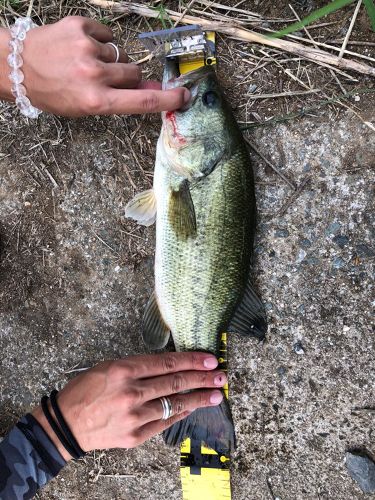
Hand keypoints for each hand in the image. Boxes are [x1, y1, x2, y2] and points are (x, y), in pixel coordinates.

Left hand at [0, 16, 189, 115]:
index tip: (184, 97)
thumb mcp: (85, 108)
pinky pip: (107, 36)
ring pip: (121, 55)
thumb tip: (152, 89)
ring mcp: (87, 49)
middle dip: (126, 77)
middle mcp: (94, 76)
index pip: (143, 101)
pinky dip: (99, 42)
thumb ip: (120, 99)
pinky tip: (81, 48)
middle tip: (106, 80)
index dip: (168, 100)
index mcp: (96, 102)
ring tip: (86, 63)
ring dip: (111, 60)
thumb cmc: (52, 93)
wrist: (17, 67)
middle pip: (133, 73)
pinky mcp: (81, 27)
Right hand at [32, 352, 225, 460]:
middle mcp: (131, 393)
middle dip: (203, 378)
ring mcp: (134, 417)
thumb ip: (139, 367)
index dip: (192, 360)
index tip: (210, 359)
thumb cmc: (86, 389)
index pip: (167, 363)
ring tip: (216, 394)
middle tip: (221, 376)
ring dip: (198, 399)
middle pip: (176, 383)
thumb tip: (170, 366)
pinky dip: (179, 414)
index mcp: (124, 371)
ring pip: (174, 405)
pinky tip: (192, 408)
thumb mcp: (110, 366)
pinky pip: (164, 423)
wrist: (67, 423)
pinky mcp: (134, 437)